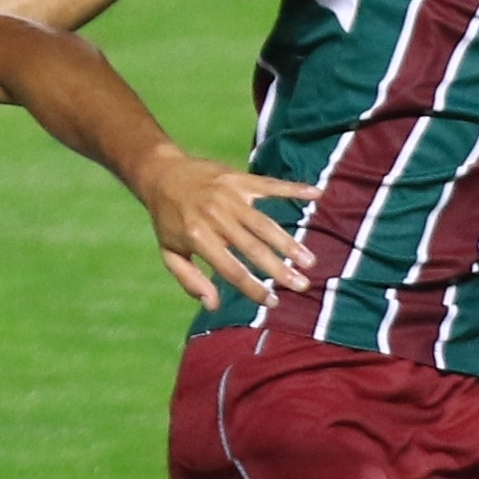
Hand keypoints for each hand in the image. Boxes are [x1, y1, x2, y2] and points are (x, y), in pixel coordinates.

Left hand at [132, 151, 319, 304]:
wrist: (161, 173)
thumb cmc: (167, 219)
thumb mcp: (169, 253)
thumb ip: (189, 280)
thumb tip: (212, 305)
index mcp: (197, 237)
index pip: (231, 269)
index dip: (253, 288)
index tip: (273, 302)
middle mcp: (215, 216)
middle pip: (253, 248)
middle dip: (279, 269)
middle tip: (301, 286)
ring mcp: (229, 195)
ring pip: (265, 223)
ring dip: (289, 242)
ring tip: (309, 261)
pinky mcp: (239, 178)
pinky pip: (270, 185)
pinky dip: (294, 188)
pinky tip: (317, 194)